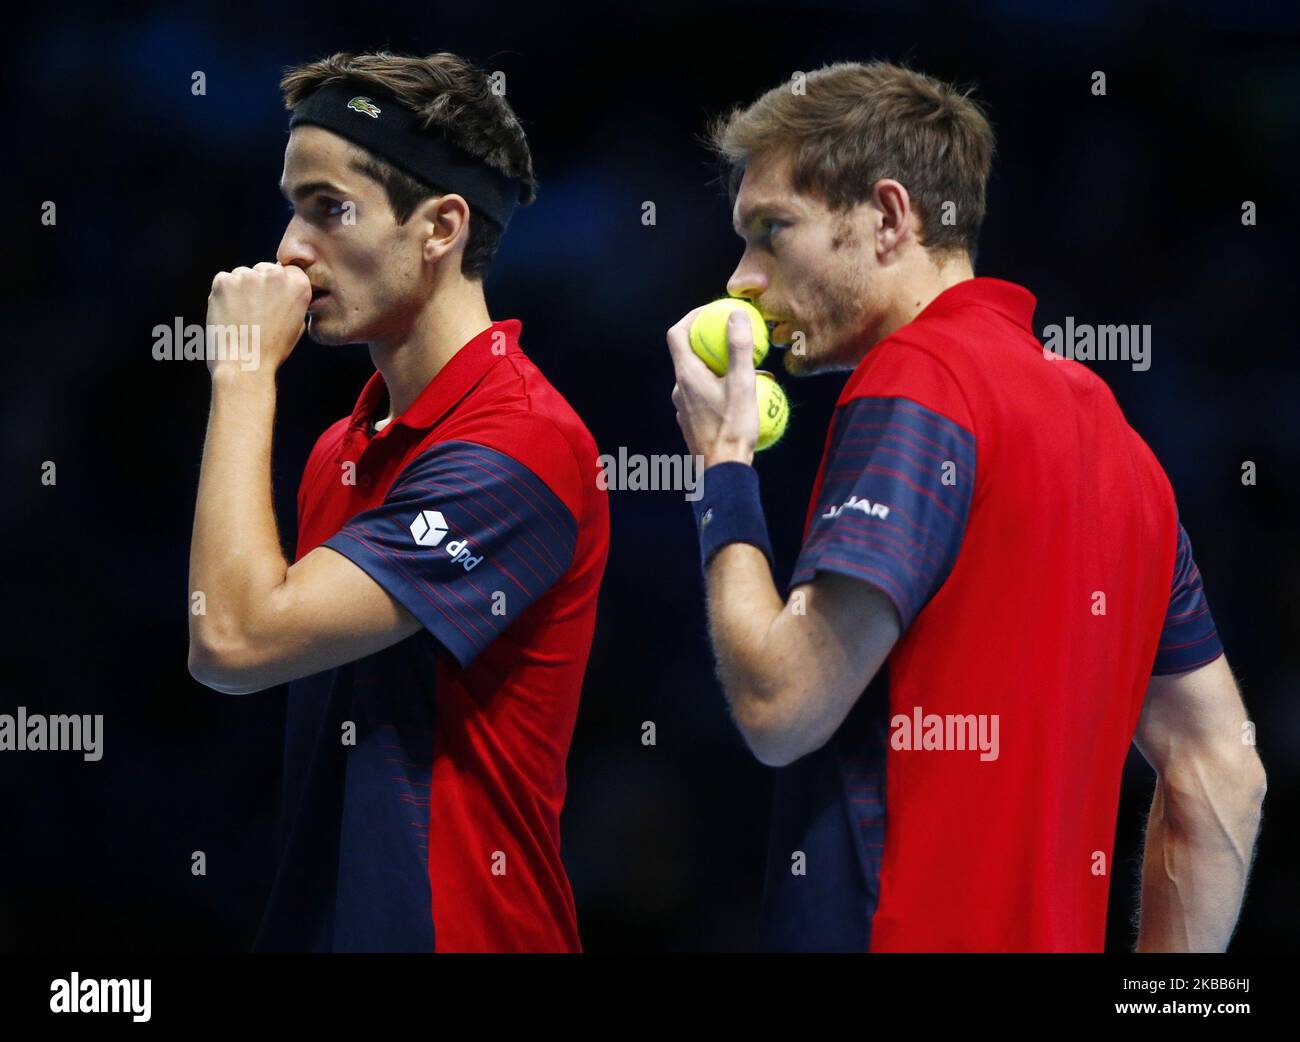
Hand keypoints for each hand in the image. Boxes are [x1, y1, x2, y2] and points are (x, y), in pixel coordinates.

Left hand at [205, 262, 310, 377]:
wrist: (245, 364)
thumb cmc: (272, 349)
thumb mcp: (297, 324)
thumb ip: (292, 300)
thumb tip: (281, 289)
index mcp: (299, 284)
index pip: (287, 270)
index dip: (278, 287)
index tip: (273, 303)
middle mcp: (275, 275)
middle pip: (263, 270)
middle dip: (259, 286)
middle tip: (256, 313)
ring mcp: (248, 276)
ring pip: (242, 275)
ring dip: (240, 290)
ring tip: (242, 317)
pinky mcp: (224, 281)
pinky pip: (223, 281)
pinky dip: (223, 295)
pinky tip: (229, 315)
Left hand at [667, 306, 758, 467]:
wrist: (722, 471)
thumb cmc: (732, 428)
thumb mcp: (742, 384)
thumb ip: (739, 348)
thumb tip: (736, 314)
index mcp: (686, 375)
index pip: (677, 333)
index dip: (692, 317)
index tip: (713, 312)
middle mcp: (679, 389)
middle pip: (688, 353)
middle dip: (709, 340)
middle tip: (733, 335)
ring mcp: (683, 407)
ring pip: (698, 376)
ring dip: (718, 366)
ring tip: (746, 367)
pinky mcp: (692, 422)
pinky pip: (704, 396)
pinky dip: (719, 387)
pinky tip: (743, 395)